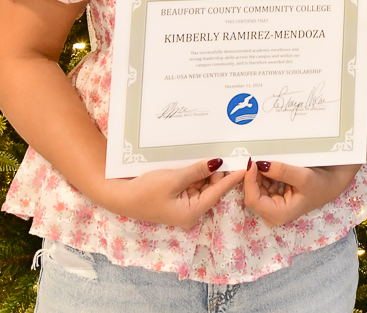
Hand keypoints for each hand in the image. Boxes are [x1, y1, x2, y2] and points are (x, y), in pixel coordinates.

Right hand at [94, 158, 244, 226]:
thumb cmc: (145, 191)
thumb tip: (219, 163)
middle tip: (233, 152)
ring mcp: (184, 206)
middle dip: (220, 172)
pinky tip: (204, 160)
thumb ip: (198, 171)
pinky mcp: (177, 199)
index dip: (232, 177)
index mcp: (192, 212)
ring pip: (203, 186)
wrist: (120, 196)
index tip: (246, 165)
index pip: (218, 192)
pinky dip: (198, 174)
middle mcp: (191, 212)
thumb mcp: (174, 179)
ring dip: (209, 171)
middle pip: (212, 189)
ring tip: (222, 152)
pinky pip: (193, 185)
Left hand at [242, 158, 359, 226]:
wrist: (332, 183)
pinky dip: (264, 175)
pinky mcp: (274, 199)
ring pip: (256, 189)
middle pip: (252, 195)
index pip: (253, 200)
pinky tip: (269, 166)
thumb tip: (260, 164)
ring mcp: (272, 207)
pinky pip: (262, 186)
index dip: (249, 181)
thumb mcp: (303, 177)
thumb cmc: (320, 184)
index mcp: (278, 214)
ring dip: (258, 175)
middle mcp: (272, 214)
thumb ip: (281, 171)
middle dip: (253, 177)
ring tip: (264, 160)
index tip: (253, 163)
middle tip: (256, 158)